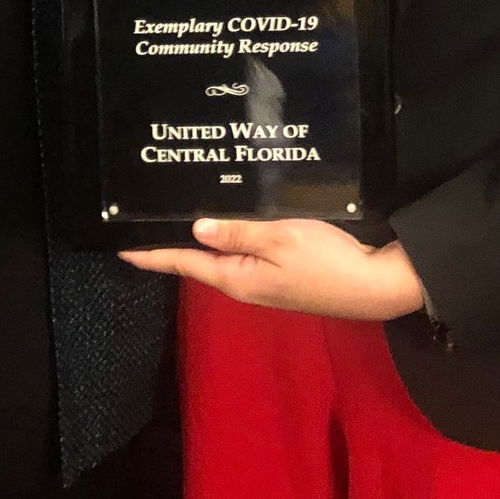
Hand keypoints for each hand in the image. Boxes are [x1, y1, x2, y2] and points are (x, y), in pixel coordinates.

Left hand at [121, 216, 427, 320]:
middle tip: (149, 217)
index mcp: (237, 277)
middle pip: (200, 259)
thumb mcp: (280, 237)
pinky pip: (246, 254)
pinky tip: (228, 220)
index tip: (122, 249)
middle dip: (174, 241)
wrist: (377, 286)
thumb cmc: (328, 261)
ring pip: (223, 255)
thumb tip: (197, 229)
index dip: (152, 254)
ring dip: (203, 236)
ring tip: (180, 212)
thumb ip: (237, 232)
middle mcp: (245, 284)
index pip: (183, 263)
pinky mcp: (283, 276)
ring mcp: (265, 282)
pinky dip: (231, 237)